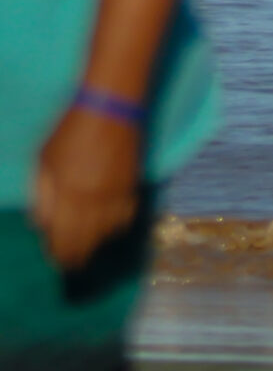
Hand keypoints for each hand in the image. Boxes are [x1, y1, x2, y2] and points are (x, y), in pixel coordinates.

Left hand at [31, 102, 142, 270]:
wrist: (112, 109)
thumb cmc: (70, 133)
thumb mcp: (44, 162)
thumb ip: (42, 196)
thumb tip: (42, 225)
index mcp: (68, 197)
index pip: (64, 241)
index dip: (60, 255)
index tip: (56, 260)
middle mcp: (94, 202)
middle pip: (88, 243)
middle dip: (78, 256)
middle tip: (70, 261)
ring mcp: (116, 196)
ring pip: (108, 234)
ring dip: (96, 242)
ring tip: (87, 243)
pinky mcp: (132, 188)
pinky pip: (126, 218)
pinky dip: (115, 227)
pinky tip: (108, 225)